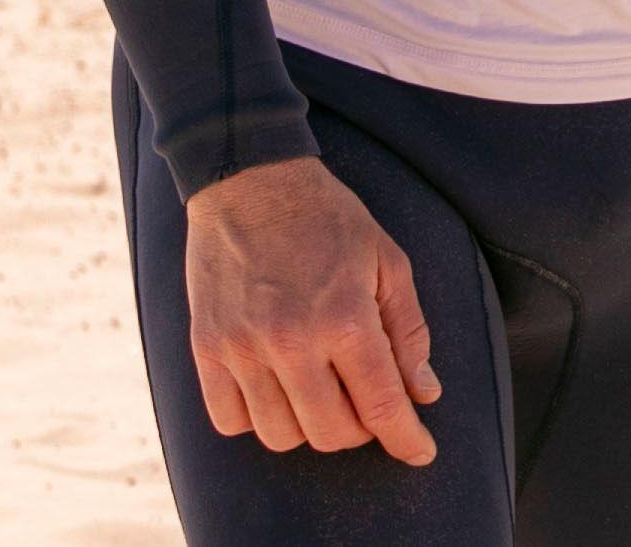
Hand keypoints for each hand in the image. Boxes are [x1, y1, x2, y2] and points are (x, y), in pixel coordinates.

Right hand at [183, 154, 440, 463]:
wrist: (250, 179)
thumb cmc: (328, 217)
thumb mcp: (387, 262)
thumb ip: (408, 333)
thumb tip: (424, 394)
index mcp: (345, 318)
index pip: (382, 406)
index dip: (406, 439)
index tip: (420, 452)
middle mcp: (291, 342)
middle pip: (331, 434)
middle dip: (360, 430)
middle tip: (367, 402)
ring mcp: (242, 349)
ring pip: (281, 437)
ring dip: (310, 426)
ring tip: (322, 389)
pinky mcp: (206, 348)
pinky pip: (230, 422)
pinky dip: (258, 419)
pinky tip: (277, 387)